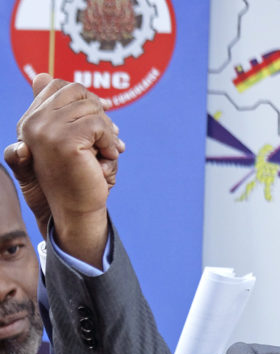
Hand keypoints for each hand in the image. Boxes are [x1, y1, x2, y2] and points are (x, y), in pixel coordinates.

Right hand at [4, 73, 124, 266]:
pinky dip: (110, 143)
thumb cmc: (77, 178)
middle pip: (79, 91)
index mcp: (31, 120)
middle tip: (103, 143)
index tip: (93, 130)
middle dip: (99, 115)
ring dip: (107, 132)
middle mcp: (32, 122)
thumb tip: (42, 75)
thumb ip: (59, 112)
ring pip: (93, 108)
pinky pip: (100, 125)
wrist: (76, 213)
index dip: (85, 102)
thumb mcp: (69, 141)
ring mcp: (45, 131)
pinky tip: (104, 161)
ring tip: (101, 156)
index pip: (59, 85)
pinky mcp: (63, 141)